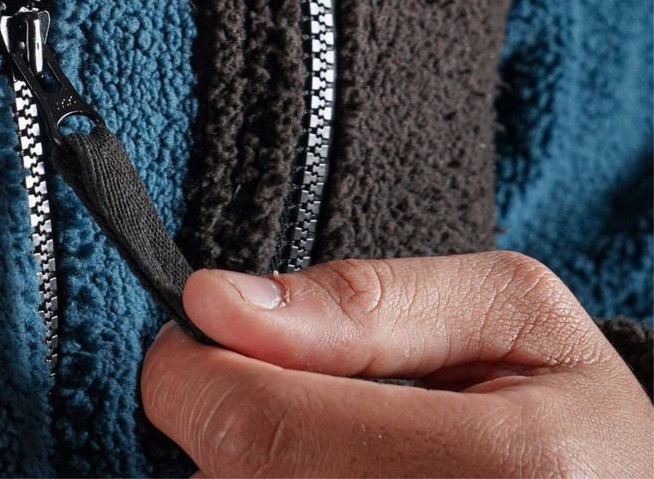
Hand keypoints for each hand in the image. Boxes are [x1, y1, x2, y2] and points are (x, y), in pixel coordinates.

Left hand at [142, 252, 652, 476]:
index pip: (261, 431)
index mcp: (506, 474)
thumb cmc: (569, 404)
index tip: (197, 331)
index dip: (194, 373)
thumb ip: (362, 302)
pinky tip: (321, 467)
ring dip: (244, 463)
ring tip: (323, 434)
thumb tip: (217, 303)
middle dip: (220, 417)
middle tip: (267, 377)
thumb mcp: (502, 310)